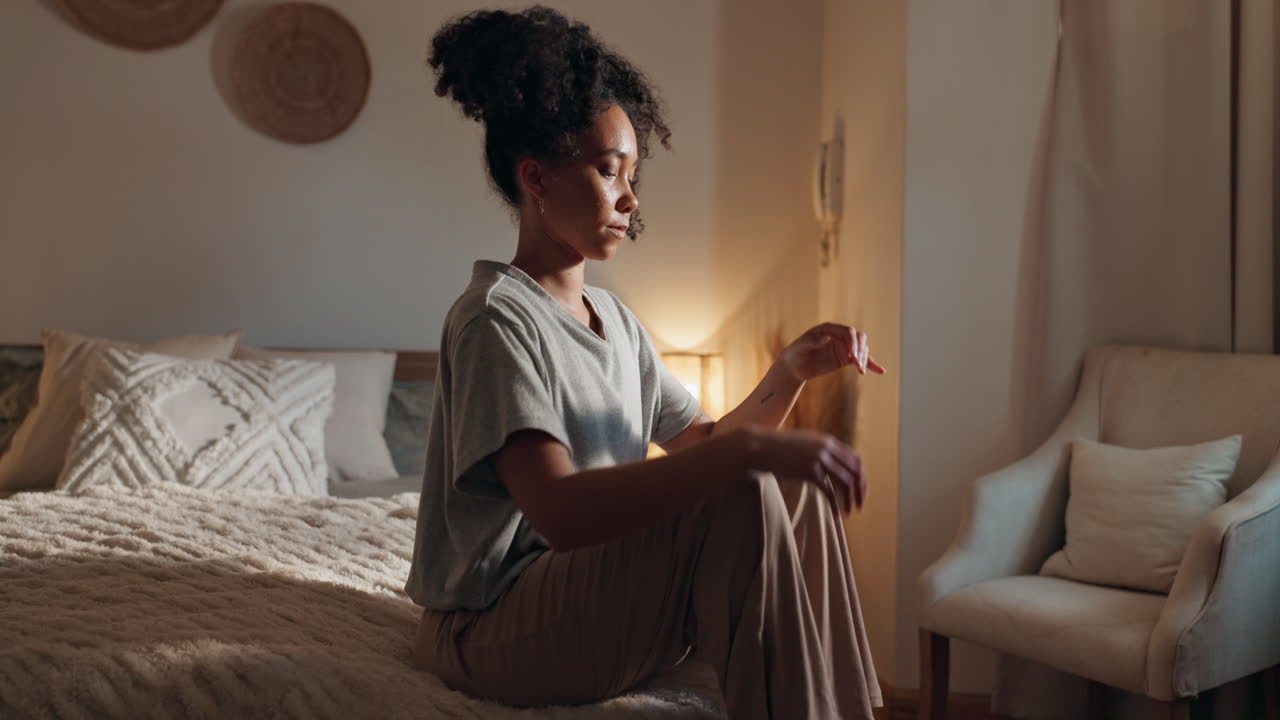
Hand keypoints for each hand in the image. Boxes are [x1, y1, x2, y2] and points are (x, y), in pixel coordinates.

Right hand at [736, 428, 866, 513]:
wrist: (760, 447)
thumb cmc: (779, 447)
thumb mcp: (804, 443)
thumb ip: (819, 450)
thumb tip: (830, 464)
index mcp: (828, 441)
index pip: (855, 459)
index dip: (861, 476)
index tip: (861, 489)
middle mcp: (827, 449)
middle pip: (855, 471)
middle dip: (861, 489)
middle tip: (861, 504)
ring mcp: (819, 460)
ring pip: (846, 482)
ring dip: (852, 499)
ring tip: (851, 512)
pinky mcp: (809, 472)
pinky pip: (830, 492)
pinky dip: (836, 505)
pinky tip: (836, 516)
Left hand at [781, 323, 886, 380]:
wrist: (794, 366)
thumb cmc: (796, 353)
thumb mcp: (801, 346)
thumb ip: (813, 341)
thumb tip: (827, 337)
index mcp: (830, 329)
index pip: (849, 332)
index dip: (852, 343)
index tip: (852, 357)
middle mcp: (840, 336)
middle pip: (859, 339)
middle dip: (861, 350)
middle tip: (857, 364)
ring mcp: (844, 347)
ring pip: (862, 349)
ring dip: (865, 359)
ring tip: (861, 371)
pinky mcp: (845, 359)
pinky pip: (860, 360)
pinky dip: (871, 364)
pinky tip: (880, 371)